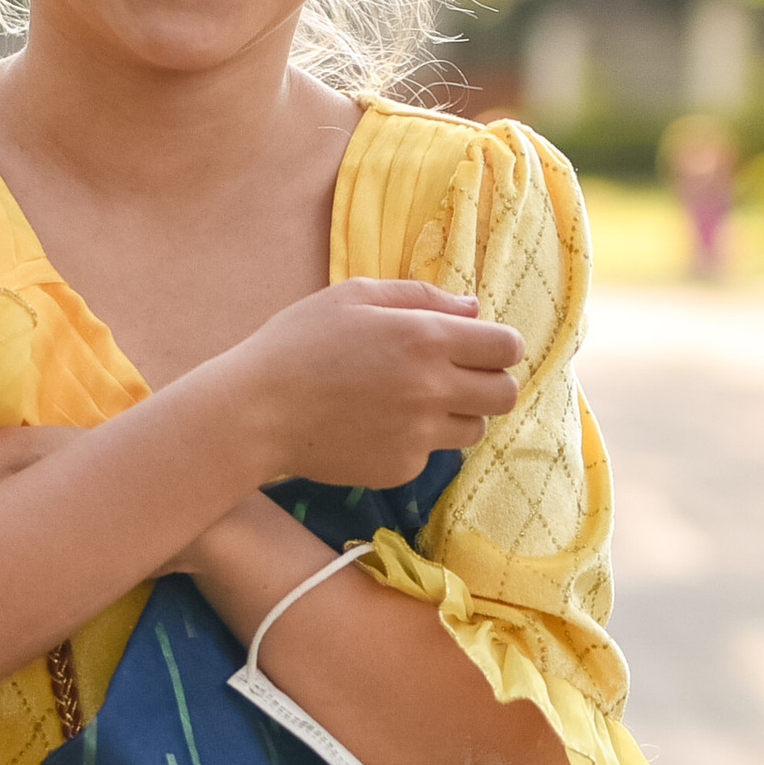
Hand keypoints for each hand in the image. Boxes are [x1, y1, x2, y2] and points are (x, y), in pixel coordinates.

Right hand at [226, 278, 523, 491]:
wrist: (256, 412)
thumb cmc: (298, 343)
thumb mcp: (355, 296)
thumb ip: (421, 297)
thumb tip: (473, 309)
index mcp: (427, 338)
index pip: (507, 347)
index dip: (499, 345)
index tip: (480, 346)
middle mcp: (432, 389)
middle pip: (505, 394)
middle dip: (489, 382)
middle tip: (456, 375)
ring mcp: (419, 435)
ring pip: (475, 429)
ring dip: (457, 414)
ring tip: (412, 401)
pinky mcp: (401, 468)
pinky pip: (431, 454)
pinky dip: (416, 440)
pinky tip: (376, 425)